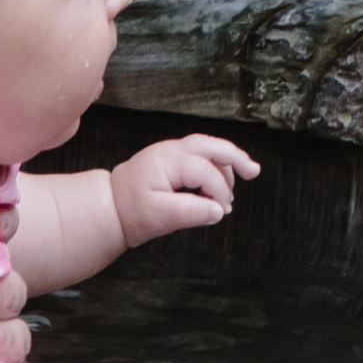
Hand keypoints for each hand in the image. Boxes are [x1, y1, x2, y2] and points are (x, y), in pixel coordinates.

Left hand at [112, 133, 256, 241]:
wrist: (108, 207)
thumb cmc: (130, 211)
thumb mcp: (160, 217)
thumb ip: (191, 213)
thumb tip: (218, 211)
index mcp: (167, 162)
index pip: (205, 171)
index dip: (219, 191)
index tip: (223, 211)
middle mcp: (170, 151)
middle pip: (210, 145)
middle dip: (235, 157)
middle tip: (254, 171)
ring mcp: (170, 152)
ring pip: (206, 146)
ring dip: (226, 159)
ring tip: (242, 177)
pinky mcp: (170, 159)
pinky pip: (198, 153)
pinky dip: (215, 161)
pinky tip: (221, 176)